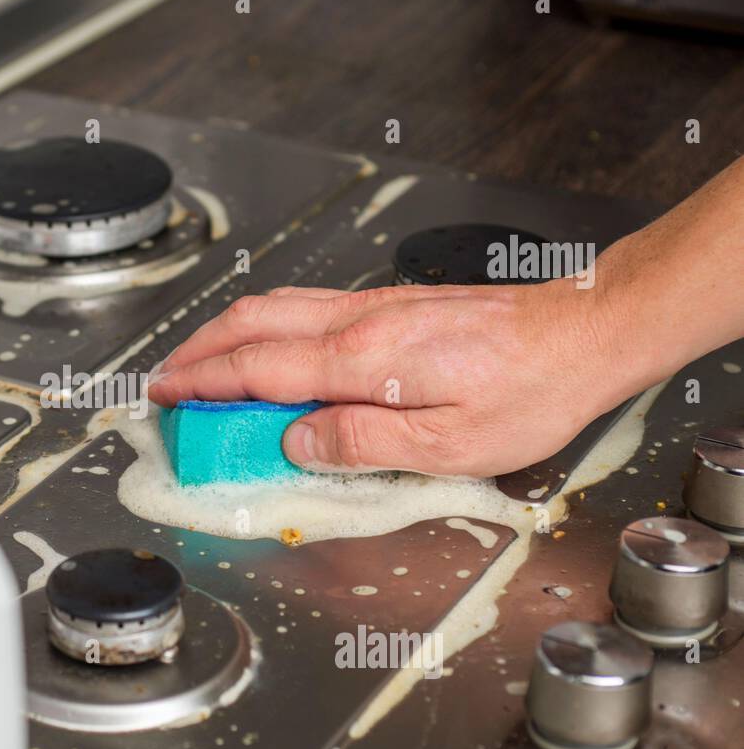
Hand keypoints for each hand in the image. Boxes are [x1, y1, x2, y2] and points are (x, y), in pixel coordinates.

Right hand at [147, 275, 649, 476]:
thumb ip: (361, 442)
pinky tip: (267, 340)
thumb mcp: (448, 443)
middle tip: (164, 380)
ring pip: (275, 306)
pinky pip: (305, 305)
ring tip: (199, 361)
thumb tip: (295, 442)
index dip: (201, 383)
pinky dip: (263, 322)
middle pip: (251, 324)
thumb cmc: (529, 391)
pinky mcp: (391, 305)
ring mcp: (373, 307)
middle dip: (196, 351)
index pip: (257, 369)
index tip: (163, 396)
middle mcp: (358, 322)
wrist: (584, 333)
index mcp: (363, 360)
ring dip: (225, 332)